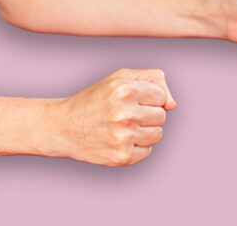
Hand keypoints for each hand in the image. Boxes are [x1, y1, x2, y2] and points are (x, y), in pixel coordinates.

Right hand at [52, 68, 174, 165]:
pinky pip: (148, 151)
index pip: (161, 96)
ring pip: (158, 134)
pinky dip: (137, 146)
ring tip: (122, 126)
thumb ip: (151, 79)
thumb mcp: (117, 79)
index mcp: (125, 89)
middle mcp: (126, 113)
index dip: (147, 98)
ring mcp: (124, 137)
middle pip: (162, 116)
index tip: (129, 99)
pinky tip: (118, 139)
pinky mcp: (123, 156)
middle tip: (124, 113)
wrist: (64, 126)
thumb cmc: (94, 100)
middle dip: (147, 114)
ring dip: (144, 131)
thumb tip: (173, 104)